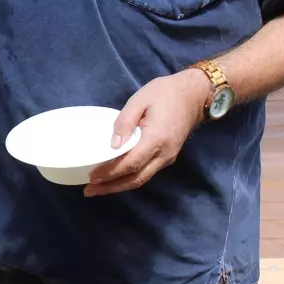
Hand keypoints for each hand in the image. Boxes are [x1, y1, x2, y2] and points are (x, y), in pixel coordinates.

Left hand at [85, 70, 211, 196]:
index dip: (110, 172)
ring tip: (98, 188)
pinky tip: (116, 177)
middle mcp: (164, 154)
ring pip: (141, 179)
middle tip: (89, 191)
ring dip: (119, 186)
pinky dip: (129, 178)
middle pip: (136, 179)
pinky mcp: (168, 157)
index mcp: (156, 139)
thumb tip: (113, 145)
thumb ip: (125, 122)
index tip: (92, 176)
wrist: (194, 94)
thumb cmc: (165, 93)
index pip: (130, 163)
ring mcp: (168, 158)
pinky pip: (146, 173)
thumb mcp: (140, 100)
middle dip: (111, 187)